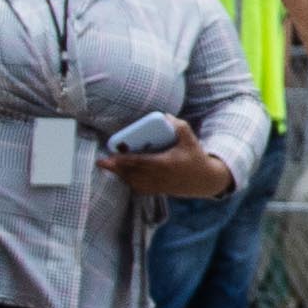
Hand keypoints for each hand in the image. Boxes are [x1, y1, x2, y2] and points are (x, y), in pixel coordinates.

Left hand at [102, 138, 232, 201]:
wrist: (205, 180)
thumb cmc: (196, 158)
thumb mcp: (191, 140)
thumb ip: (179, 126)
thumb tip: (164, 116)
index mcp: (165, 164)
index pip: (139, 162)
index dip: (123, 160)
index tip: (110, 157)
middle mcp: (159, 177)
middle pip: (132, 173)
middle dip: (116, 168)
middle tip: (102, 161)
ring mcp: (158, 186)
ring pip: (133, 181)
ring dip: (120, 174)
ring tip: (110, 165)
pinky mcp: (158, 191)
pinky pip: (138, 187)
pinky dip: (129, 181)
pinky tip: (123, 174)